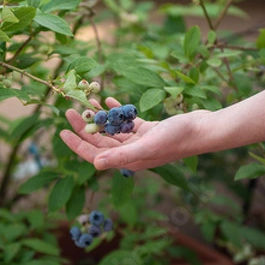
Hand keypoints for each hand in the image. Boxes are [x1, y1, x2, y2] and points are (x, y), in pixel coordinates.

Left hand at [59, 97, 208, 170]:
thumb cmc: (177, 139)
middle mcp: (132, 152)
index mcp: (129, 160)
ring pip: (113, 129)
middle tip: (70, 109)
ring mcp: (141, 141)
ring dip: (100, 116)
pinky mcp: (150, 130)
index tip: (62, 132)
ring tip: (87, 102)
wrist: (203, 129)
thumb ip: (121, 155)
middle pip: (101, 140)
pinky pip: (128, 121)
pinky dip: (118, 111)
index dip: (77, 144)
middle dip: (85, 125)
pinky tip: (110, 99)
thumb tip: (95, 164)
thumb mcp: (146, 145)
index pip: (95, 154)